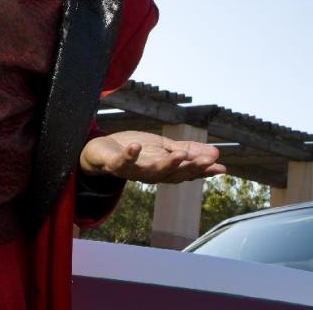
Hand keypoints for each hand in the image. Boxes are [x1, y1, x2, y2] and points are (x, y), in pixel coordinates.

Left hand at [80, 130, 225, 183]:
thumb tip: (216, 153)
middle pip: (173, 175)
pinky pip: (123, 162)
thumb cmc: (134, 150)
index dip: (203, 172)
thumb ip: (186, 151)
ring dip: (167, 164)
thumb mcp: (163, 147)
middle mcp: (150, 175)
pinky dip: (130, 155)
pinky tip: (136, 147)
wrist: (101, 150)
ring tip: (179, 154)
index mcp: (163, 171)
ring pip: (152, 172)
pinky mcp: (116, 164)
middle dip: (190, 168)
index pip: (186, 173)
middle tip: (206, 161)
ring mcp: (133, 171)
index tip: (221, 168)